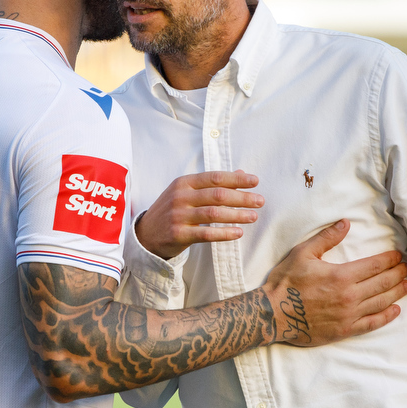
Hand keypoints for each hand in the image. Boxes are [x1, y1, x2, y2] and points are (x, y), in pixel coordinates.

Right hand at [135, 170, 264, 259]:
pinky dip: (224, 233)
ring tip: (253, 216)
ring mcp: (178, 216)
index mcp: (184, 183)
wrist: (146, 234)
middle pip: (217, 195)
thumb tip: (241, 173)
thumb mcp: (187, 192)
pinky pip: (206, 233)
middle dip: (242, 197)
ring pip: (214, 214)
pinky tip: (238, 232)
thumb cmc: (172, 210)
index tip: (255, 181)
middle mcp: (180, 197)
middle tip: (260, 201)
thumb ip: (212, 183)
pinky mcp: (178, 234)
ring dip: (237, 215)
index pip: (214, 177)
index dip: (237, 179)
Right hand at [257, 219, 406, 346]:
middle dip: (398, 274)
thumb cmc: (285, 282)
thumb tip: (345, 223)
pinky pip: (372, 324)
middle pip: (383, 283)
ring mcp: (349, 315)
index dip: (390, 260)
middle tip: (406, 269)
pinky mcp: (345, 330)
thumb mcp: (303, 253)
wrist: (272, 314)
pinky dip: (387, 317)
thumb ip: (327, 238)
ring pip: (381, 302)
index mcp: (341, 275)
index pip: (375, 266)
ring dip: (397, 292)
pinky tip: (395, 310)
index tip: (398, 256)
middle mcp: (350, 296)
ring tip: (406, 285)